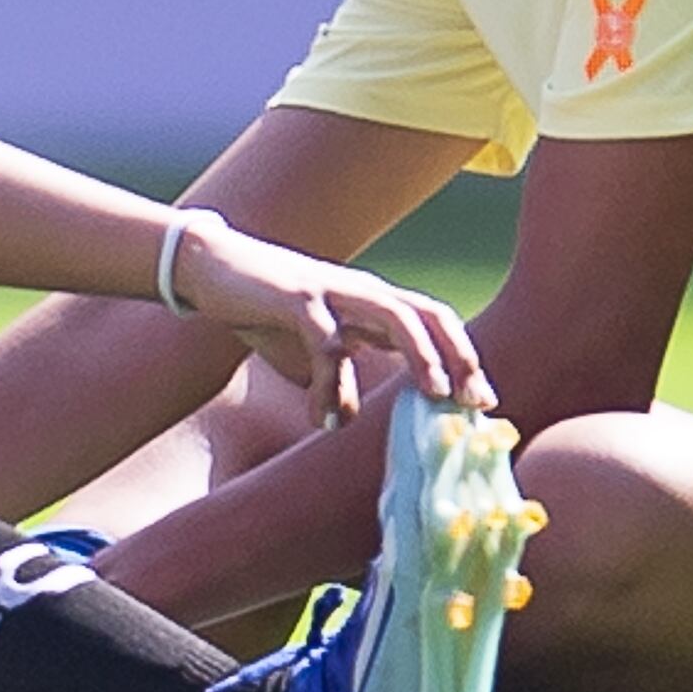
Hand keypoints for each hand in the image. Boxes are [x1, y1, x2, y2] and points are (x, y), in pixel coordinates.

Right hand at [167, 213, 490, 424]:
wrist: (210, 269)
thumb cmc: (265, 311)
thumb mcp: (308, 351)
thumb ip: (334, 380)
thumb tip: (344, 422)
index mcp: (371, 302)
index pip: (433, 321)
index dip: (463, 357)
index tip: (482, 403)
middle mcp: (361, 291)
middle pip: (427, 314)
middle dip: (458, 355)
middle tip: (474, 401)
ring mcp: (331, 291)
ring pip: (394, 315)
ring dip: (422, 354)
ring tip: (435, 393)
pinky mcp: (296, 298)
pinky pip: (326, 342)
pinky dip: (331, 382)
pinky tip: (324, 418)